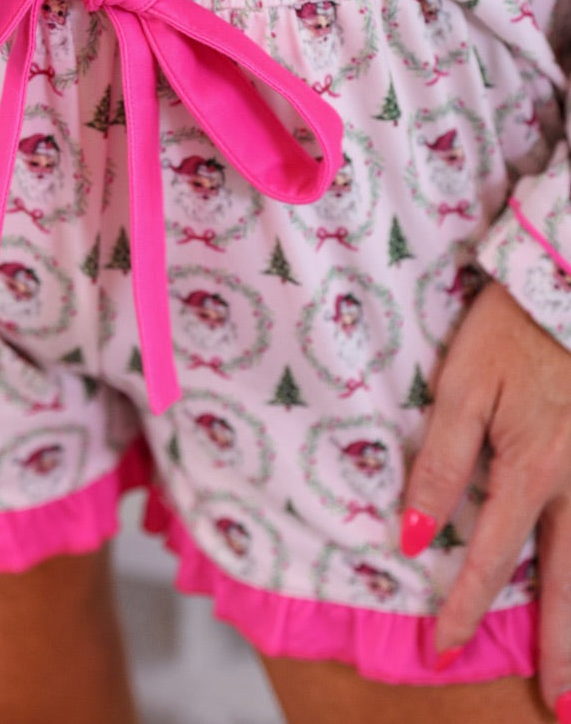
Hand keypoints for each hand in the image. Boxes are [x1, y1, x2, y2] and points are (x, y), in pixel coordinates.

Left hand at [401, 280, 570, 712]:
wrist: (569, 284)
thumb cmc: (509, 330)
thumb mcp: (460, 386)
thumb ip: (440, 459)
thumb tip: (411, 532)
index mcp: (530, 467)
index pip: (491, 557)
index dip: (464, 606)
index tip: (441, 650)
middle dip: (564, 650)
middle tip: (559, 708)